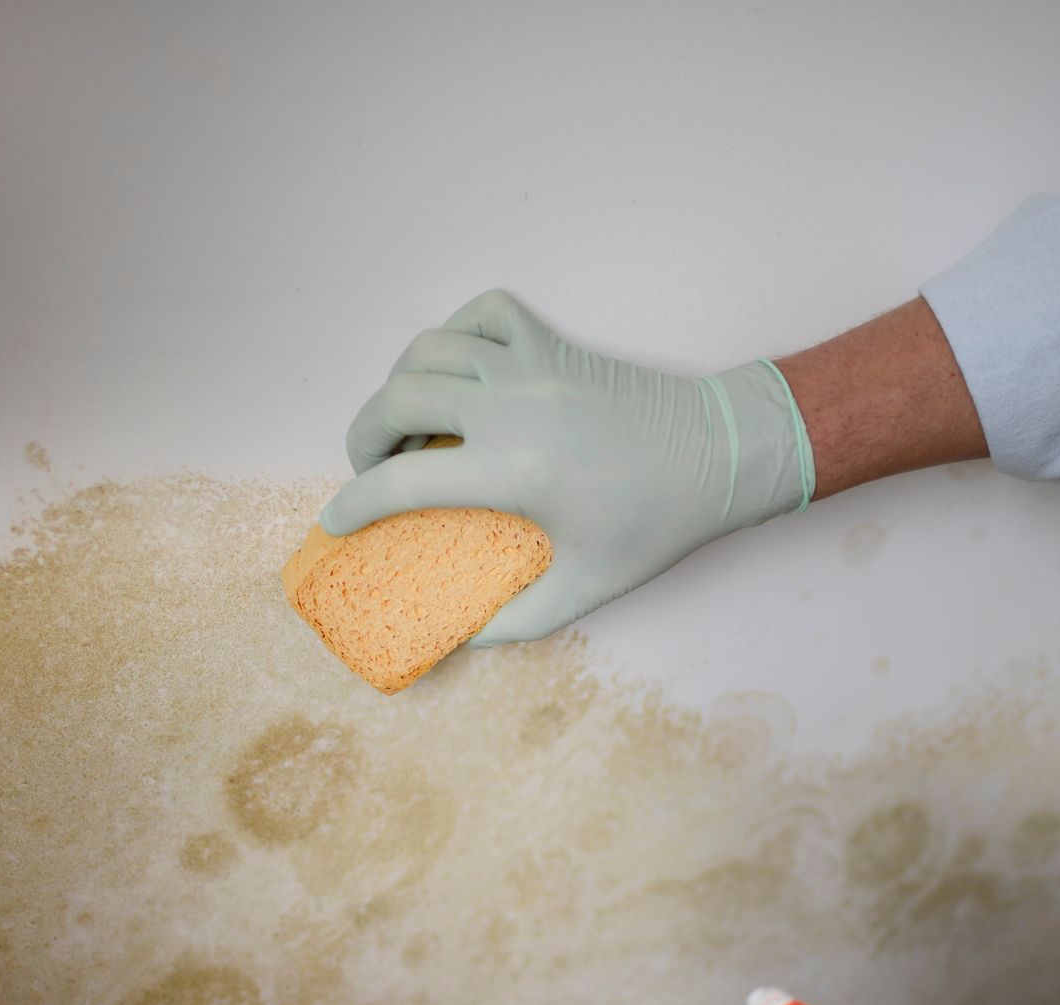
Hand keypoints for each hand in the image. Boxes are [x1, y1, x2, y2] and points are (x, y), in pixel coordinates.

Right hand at [319, 289, 813, 645]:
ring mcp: (532, 365)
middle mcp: (514, 407)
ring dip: (400, 383)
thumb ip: (514, 620)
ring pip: (428, 348)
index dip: (354, 506)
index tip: (337, 523)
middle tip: (371, 469)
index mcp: (516, 472)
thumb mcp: (587, 588)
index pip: (402, 483)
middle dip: (362, 435)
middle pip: (396, 398)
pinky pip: (482, 312)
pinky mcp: (552, 342)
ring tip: (407, 423)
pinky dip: (455, 332)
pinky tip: (459, 371)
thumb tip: (456, 637)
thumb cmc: (655, 525)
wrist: (722, 454)